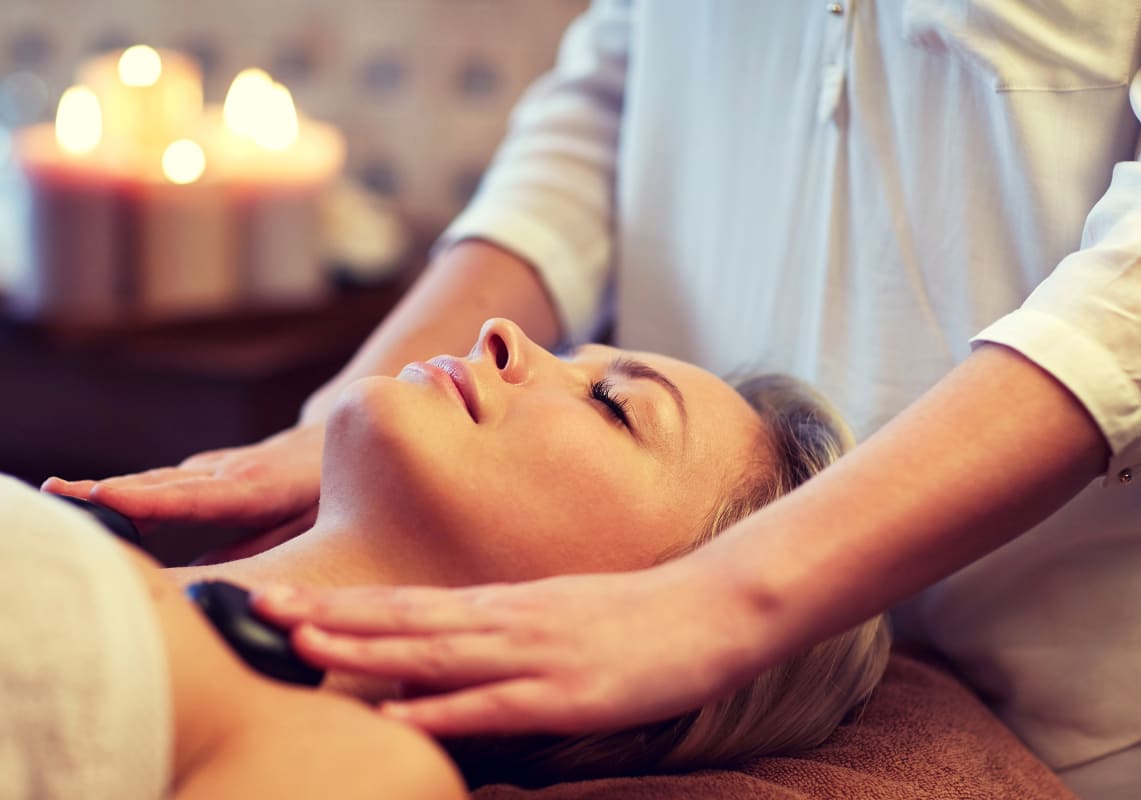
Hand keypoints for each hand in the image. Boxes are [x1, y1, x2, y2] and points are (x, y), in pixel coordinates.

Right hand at [41, 422, 325, 531]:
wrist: (343, 433)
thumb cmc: (334, 491)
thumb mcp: (313, 525)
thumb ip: (263, 552)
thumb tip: (207, 580)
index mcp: (258, 489)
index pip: (197, 498)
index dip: (152, 500)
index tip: (106, 498)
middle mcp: (231, 471)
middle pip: (162, 484)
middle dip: (110, 491)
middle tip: (57, 495)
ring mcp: (219, 464)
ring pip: (159, 479)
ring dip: (111, 488)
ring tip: (60, 496)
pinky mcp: (212, 466)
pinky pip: (167, 480)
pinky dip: (130, 489)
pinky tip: (96, 500)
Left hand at [252, 562, 766, 737]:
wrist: (710, 607)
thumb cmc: (636, 615)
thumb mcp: (558, 613)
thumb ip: (500, 630)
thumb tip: (442, 655)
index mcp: (502, 604)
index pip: (406, 602)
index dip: (341, 603)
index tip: (279, 599)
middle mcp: (507, 620)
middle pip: (404, 618)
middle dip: (329, 616)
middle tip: (256, 611)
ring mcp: (535, 653)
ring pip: (436, 651)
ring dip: (366, 648)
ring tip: (303, 644)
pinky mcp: (567, 691)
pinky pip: (495, 703)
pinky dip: (442, 707)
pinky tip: (397, 712)